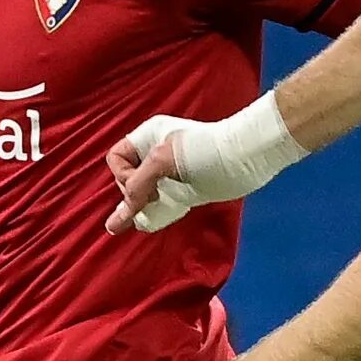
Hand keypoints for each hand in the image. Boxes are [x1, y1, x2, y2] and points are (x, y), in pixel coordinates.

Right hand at [107, 119, 195, 234]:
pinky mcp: (183, 188)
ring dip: (138, 208)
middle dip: (133, 191)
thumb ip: (137, 187)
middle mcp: (155, 153)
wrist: (246, 156)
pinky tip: (143, 223)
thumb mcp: (163, 161)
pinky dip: (152, 212)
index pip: (116, 158)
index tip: (143, 184)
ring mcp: (169, 172)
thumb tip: (115, 222)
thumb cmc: (205, 151)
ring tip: (130, 223)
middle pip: (127, 177)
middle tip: (153, 197)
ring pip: (142, 192)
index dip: (123, 174)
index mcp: (148, 136)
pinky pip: (159, 202)